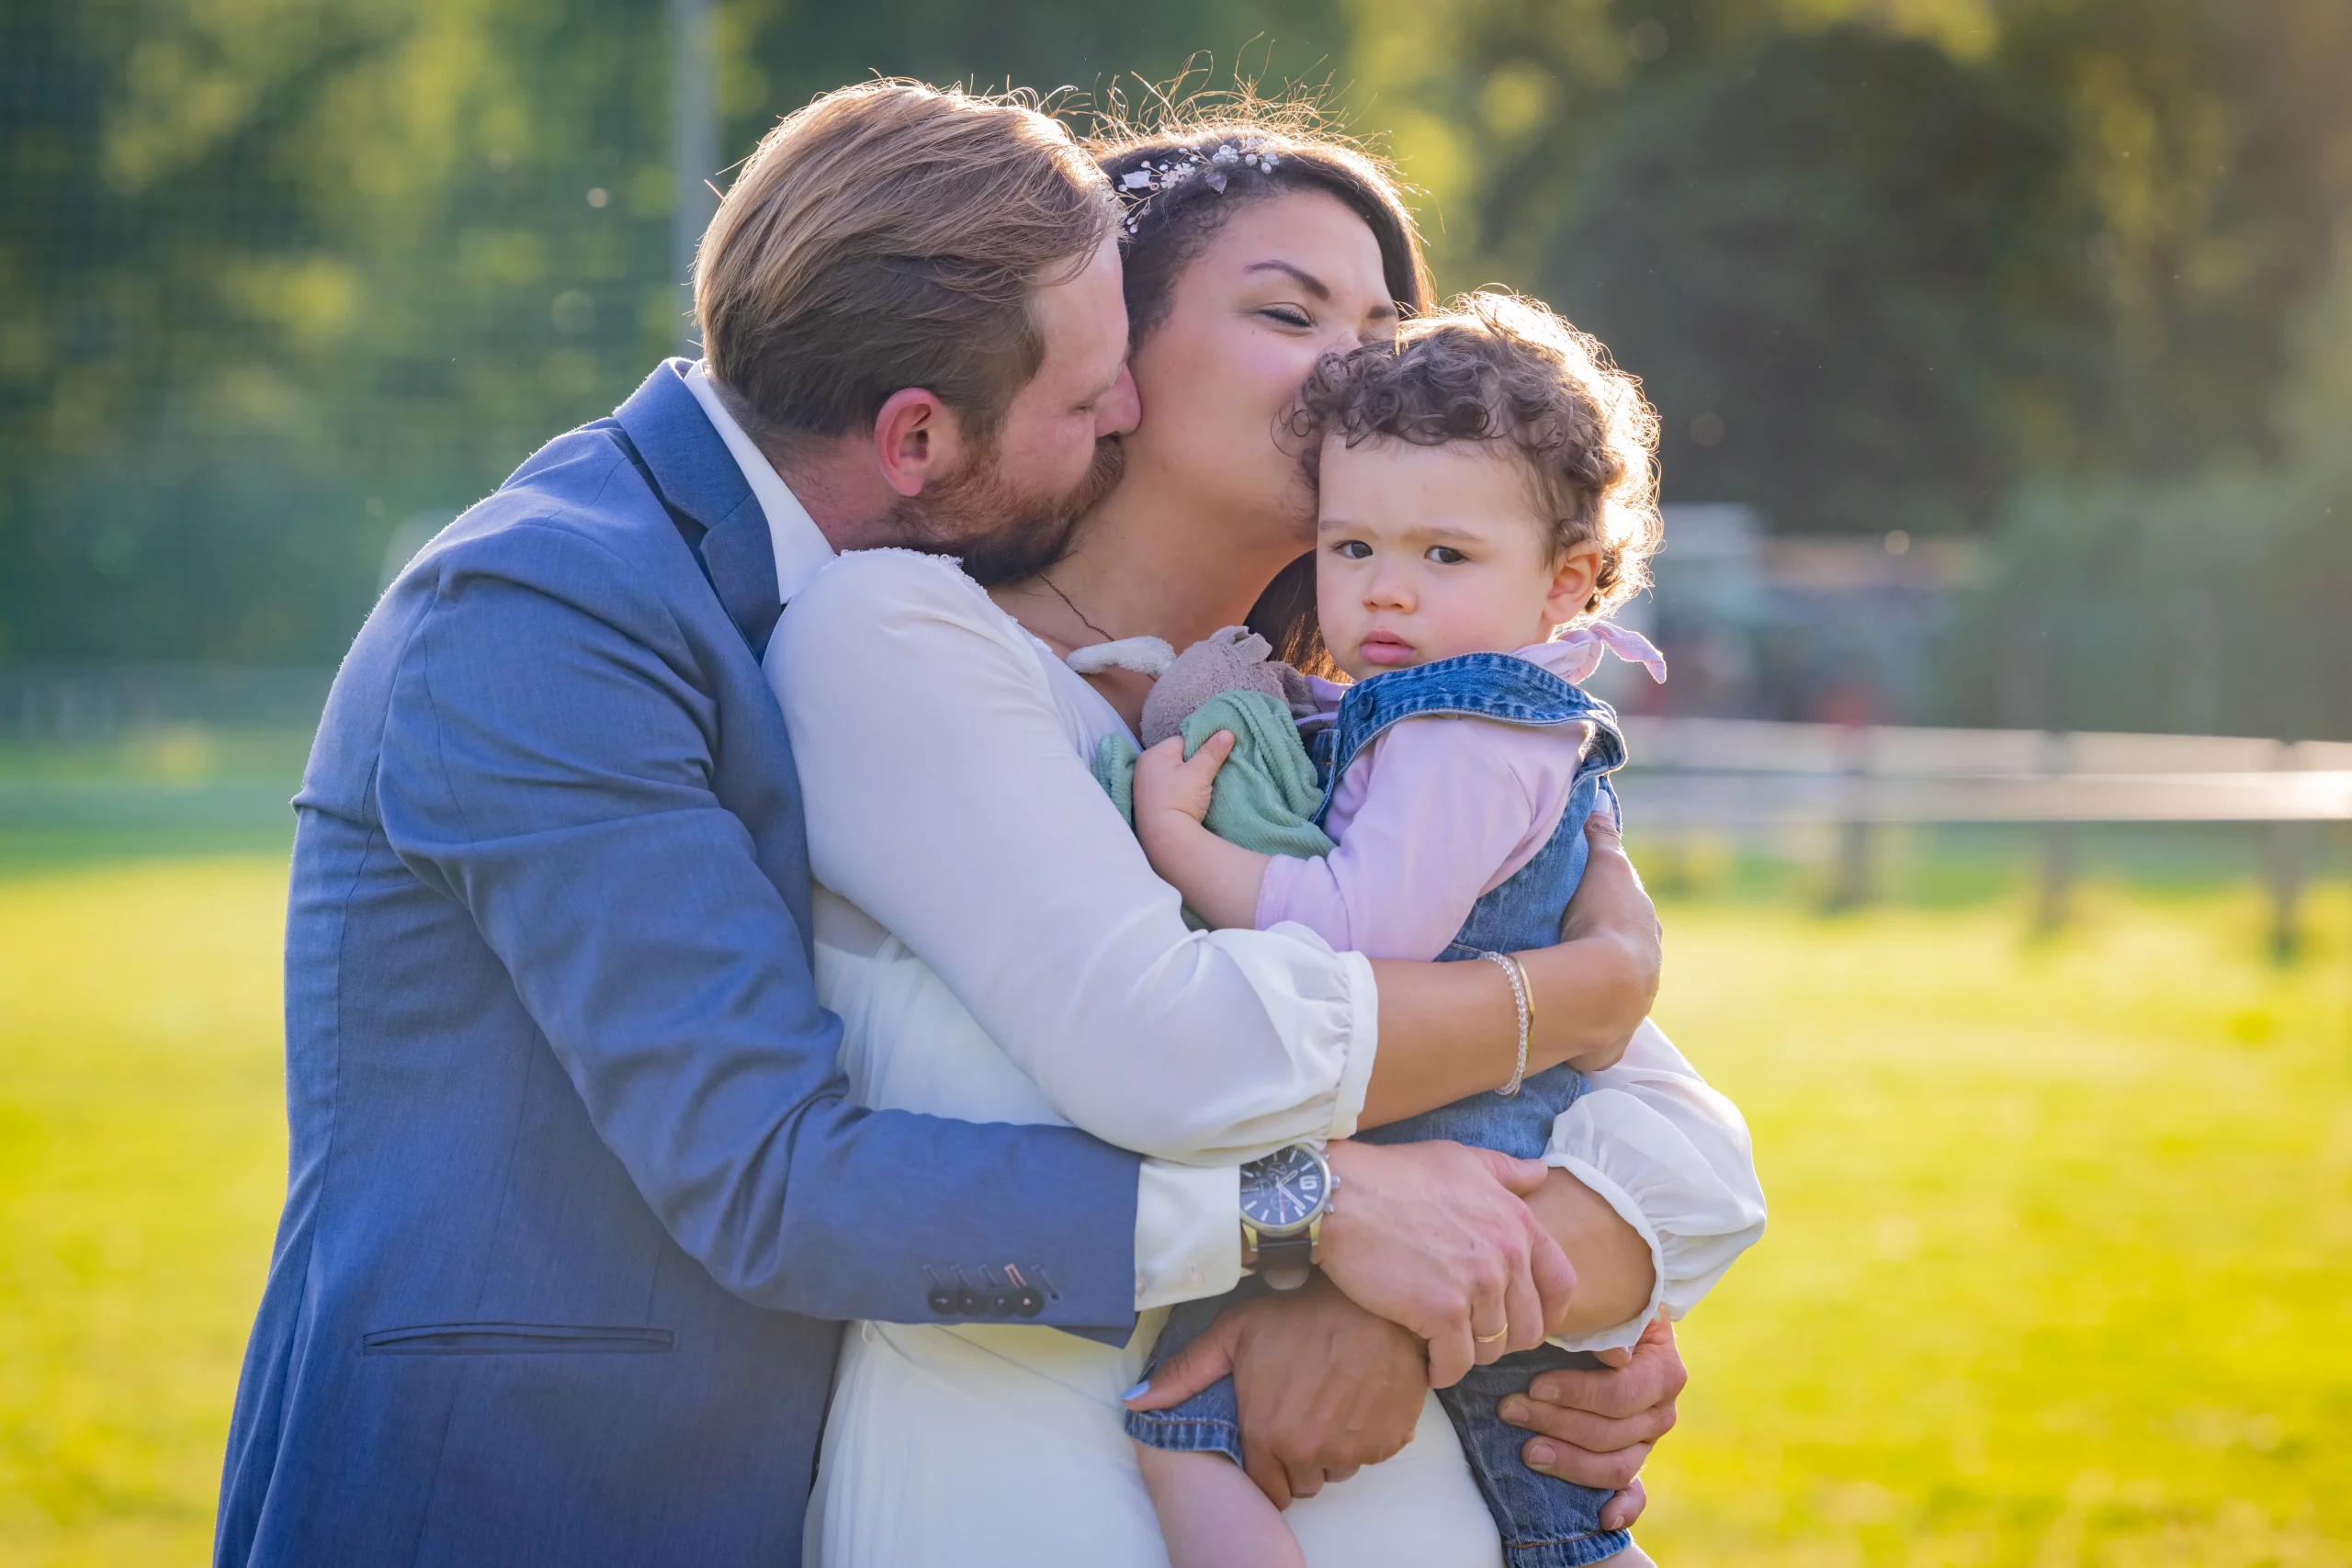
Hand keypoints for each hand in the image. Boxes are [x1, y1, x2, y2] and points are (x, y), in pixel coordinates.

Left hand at [1124, 1274, 1426, 1508]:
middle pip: (1302, 1482)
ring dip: (1332, 1448)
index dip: (1266, 1464)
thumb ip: (1185, 1374)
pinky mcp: (1389, 1441)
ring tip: (1329, 1400)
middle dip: (1297, 1457)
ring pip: (1337, 1470)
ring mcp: (1354, 1449)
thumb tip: (1135, 1403)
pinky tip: (1356, 1397)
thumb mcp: (1234, 1333)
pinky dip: (1365, 1436)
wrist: (1371, 1298)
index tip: (1272, 1436)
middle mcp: (1310, 1451)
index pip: (1265, 1488)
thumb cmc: (1299, 1310)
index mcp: (1266, 1432)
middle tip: (1300, 1412)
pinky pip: (1371, 1455)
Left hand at [1132, 729, 1232, 830]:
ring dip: (1187, 780)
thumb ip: (1212, 752)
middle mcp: (1143, 768)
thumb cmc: (1180, 800)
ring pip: (1174, 775)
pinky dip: (1180, 793)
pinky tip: (1189, 801)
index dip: (1200, 749)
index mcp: (1152, 755)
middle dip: (1194, 764)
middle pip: (1178, 758)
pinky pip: (1169, 790)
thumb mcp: (1199, 773)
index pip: (1182, 741)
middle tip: (1207, 776)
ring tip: (1199, 790)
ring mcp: (1144, 788)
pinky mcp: (1149, 805)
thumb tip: (1227, 732)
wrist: (1166, 840)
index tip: (1212, 762)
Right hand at [1314, 1140, 1575, 1386]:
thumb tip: (1540, 1174)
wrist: (1341, 1196)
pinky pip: (1456, 1363)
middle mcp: (1506, 1254)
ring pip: (1492, 1349)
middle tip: (1471, 1338)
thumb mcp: (1458, 1160)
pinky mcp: (1442, 1312)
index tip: (1522, 1323)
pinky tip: (1427, 1363)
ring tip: (1443, 1345)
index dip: (1547, 1312)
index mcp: (1516, 1221)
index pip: (1561, 1283)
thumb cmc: (1393, 1175)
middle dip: (1503, 1339)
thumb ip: (1504, 1172)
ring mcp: (1477, 1285)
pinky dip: (1442, 1371)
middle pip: (1529, 1325)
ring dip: (1469, 1354)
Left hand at [1497, 1313, 1683, 1526]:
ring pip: (1616, 1466)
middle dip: (1556, 1423)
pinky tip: (1601, 1518)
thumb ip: (1598, 1325)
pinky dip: (1622, 1509)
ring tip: (1526, 1451)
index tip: (1535, 1385)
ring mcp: (1647, 1440)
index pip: (1619, 1394)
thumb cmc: (1597, 1311)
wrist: (1611, 1321)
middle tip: (1510, 1409)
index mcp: (1662, 1370)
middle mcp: (1661, 1409)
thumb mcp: (1598, 1307)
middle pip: (1611, 1433)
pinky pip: (1635, 1493)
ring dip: (1568, 1462)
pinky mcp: (1634, 1460)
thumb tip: (1612, 1353)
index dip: (1576, 1393)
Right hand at [1539, 815, 1661, 1071]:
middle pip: (1628, 962)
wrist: (1603, 986)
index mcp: (1647, 935)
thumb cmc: (1605, 920)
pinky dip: (1583, 1033)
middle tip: (1576, 950)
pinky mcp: (1606, 1045)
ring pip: (1613, 1000)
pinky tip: (1565, 1031)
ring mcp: (1629, 1013)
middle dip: (1608, 957)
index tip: (1596, 910)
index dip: (1617, 913)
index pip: (1636, 920)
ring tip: (1565, 988)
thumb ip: (1602, 837)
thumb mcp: (1605, 867)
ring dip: (1594, 994)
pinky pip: (1595, 1038)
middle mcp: (1646, 975)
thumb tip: (1600, 803)